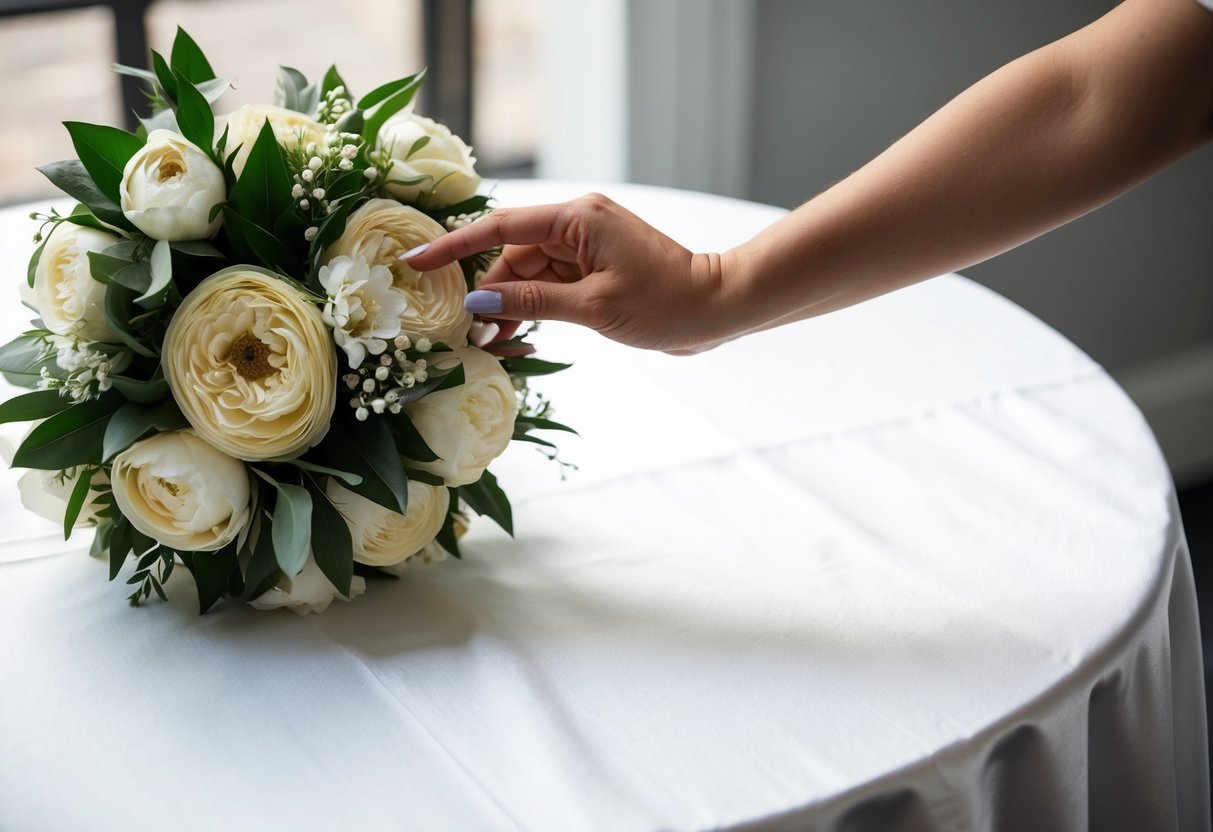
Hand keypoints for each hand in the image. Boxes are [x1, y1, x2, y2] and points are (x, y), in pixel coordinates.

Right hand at [404, 193, 732, 353]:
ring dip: (507, 305)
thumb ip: (532, 301)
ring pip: (527, 274)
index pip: (500, 227)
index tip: (416, 262)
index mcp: (576, 219)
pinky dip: (530, 309)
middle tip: (465, 332)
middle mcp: (577, 225)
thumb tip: (477, 300)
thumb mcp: (593, 306)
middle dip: (486, 290)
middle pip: (511, 255)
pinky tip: (515, 335)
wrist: (718, 308)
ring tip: (489, 342)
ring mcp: (586, 247)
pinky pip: (548, 286)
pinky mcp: (594, 270)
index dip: (454, 246)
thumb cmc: (666, 303)